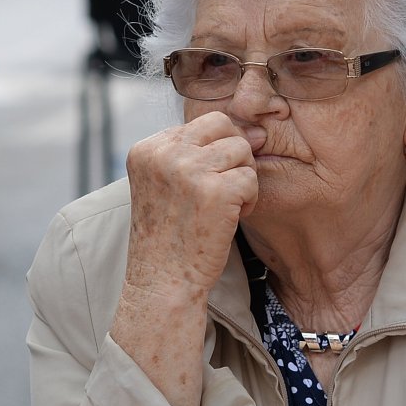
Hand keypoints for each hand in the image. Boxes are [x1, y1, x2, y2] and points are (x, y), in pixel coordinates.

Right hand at [123, 112, 258, 306]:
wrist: (163, 281)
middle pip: (224, 126)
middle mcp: (163, 153)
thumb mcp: (170, 184)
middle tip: (223, 189)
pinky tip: (230, 219)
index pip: (202, 124)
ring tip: (225, 206)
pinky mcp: (215, 190)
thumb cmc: (171, 234)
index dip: (216, 153)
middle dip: (234, 155)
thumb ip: (202, 152)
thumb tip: (259, 131)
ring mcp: (188, 169)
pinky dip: (250, 200)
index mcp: (147, 148)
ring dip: (243, 178)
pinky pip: (251, 177)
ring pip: (242, 149)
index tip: (203, 186)